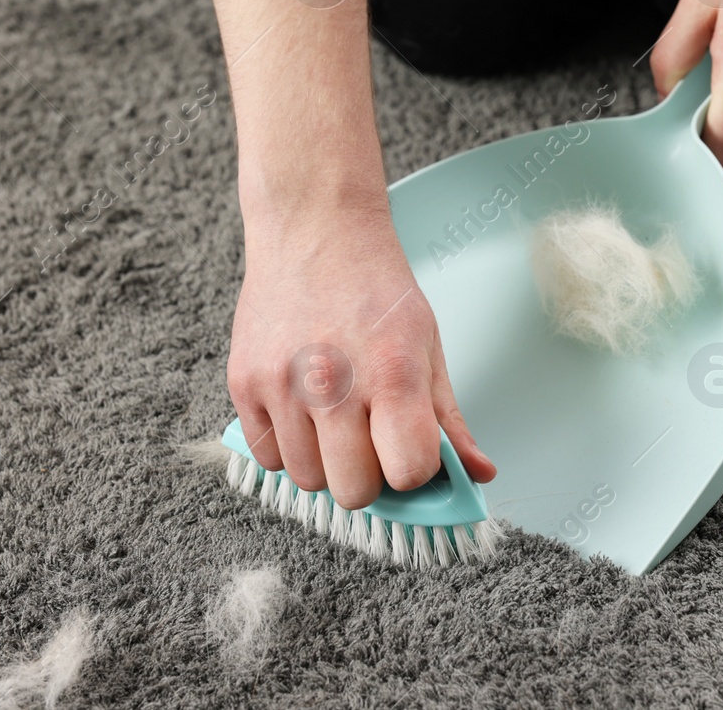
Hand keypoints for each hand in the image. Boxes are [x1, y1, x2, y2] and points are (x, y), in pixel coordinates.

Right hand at [226, 199, 495, 509]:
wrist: (315, 230)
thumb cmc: (376, 287)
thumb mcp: (428, 345)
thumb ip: (449, 419)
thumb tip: (478, 474)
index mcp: (392, 374)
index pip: (408, 473)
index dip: (414, 470)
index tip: (410, 451)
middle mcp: (333, 384)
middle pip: (354, 492)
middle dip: (369, 476)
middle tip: (371, 440)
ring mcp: (282, 386)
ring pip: (307, 481)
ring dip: (325, 462)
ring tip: (335, 418)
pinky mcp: (243, 383)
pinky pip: (266, 457)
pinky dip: (287, 447)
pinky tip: (303, 412)